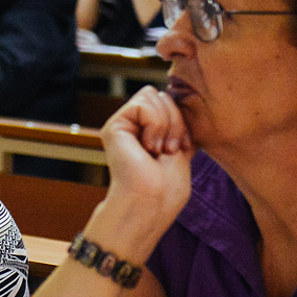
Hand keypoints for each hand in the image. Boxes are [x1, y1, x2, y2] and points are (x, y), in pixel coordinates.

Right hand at [97, 87, 193, 242]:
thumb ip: (175, 122)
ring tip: (158, 150)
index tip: (180, 148)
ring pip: (153, 95)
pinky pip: (144, 104)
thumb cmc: (167, 187)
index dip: (181, 122)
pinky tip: (148, 147)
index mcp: (148, 132)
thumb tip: (170, 96)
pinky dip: (156, 125)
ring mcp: (123, 125)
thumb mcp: (180, 147)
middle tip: (168, 150)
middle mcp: (133, 127)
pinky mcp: (114, 126)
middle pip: (162, 95)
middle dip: (175, 121)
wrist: (152, 201)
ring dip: (166, 124)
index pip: (169, 102)